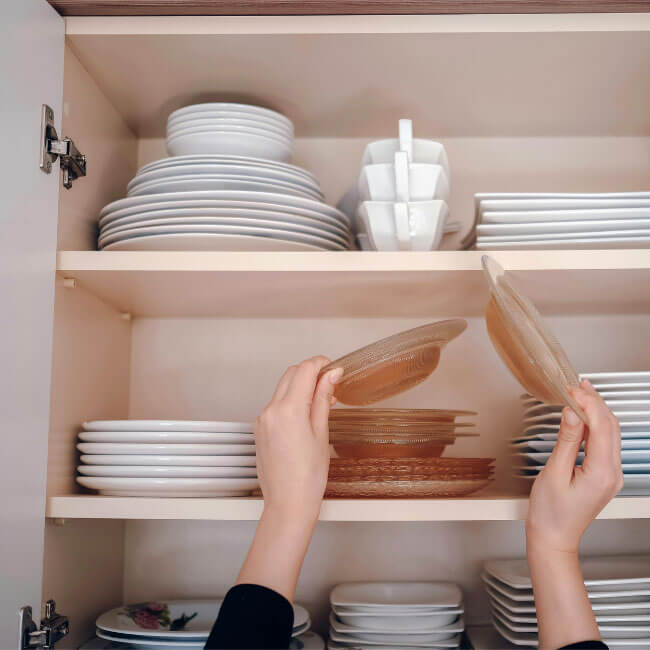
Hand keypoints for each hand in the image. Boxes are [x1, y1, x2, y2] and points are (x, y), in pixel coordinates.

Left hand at [236, 357, 342, 600]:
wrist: (288, 504)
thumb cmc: (308, 476)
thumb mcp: (322, 433)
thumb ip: (324, 399)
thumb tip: (331, 375)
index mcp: (288, 410)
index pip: (304, 370)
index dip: (321, 364)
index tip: (334, 368)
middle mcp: (270, 410)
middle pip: (291, 374)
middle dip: (311, 373)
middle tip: (331, 384)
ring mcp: (262, 419)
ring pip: (282, 388)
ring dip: (301, 387)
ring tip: (322, 402)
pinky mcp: (259, 429)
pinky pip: (276, 405)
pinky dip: (291, 402)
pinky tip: (306, 415)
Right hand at [525, 379, 622, 648]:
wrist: (554, 537)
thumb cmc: (550, 512)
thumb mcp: (553, 473)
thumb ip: (566, 441)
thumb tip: (573, 414)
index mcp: (602, 472)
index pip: (602, 426)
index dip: (588, 403)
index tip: (571, 389)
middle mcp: (612, 473)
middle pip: (611, 426)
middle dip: (594, 402)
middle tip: (575, 386)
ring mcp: (611, 474)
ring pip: (611, 432)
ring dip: (596, 411)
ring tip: (579, 393)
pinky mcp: (604, 474)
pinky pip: (605, 443)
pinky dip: (595, 424)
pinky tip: (583, 416)